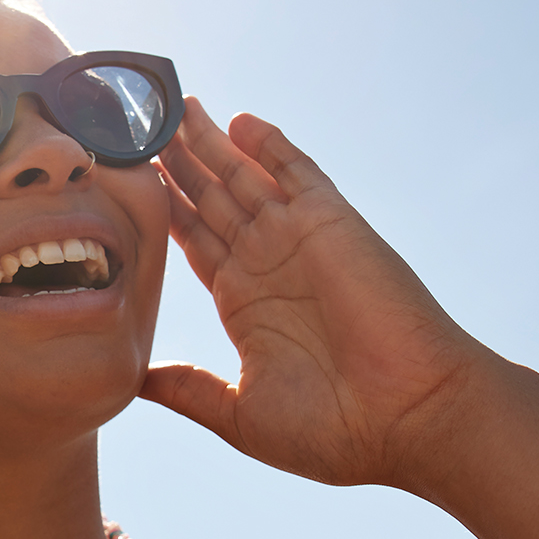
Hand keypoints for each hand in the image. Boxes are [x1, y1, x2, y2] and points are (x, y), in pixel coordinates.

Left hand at [140, 98, 494, 488]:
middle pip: (210, 198)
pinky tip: (239, 120)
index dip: (162, 208)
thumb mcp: (240, 414)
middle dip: (177, 163)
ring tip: (174, 107)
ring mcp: (298, 240)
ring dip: (209, 143)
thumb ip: (190, 390)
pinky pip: (297, 173)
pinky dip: (270, 145)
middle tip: (139, 124)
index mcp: (244, 304)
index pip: (193, 239)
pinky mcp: (331, 223)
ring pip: (243, 177)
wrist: (412, 420)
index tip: (126, 179)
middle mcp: (267, 264)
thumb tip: (135, 380)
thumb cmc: (336, 431)